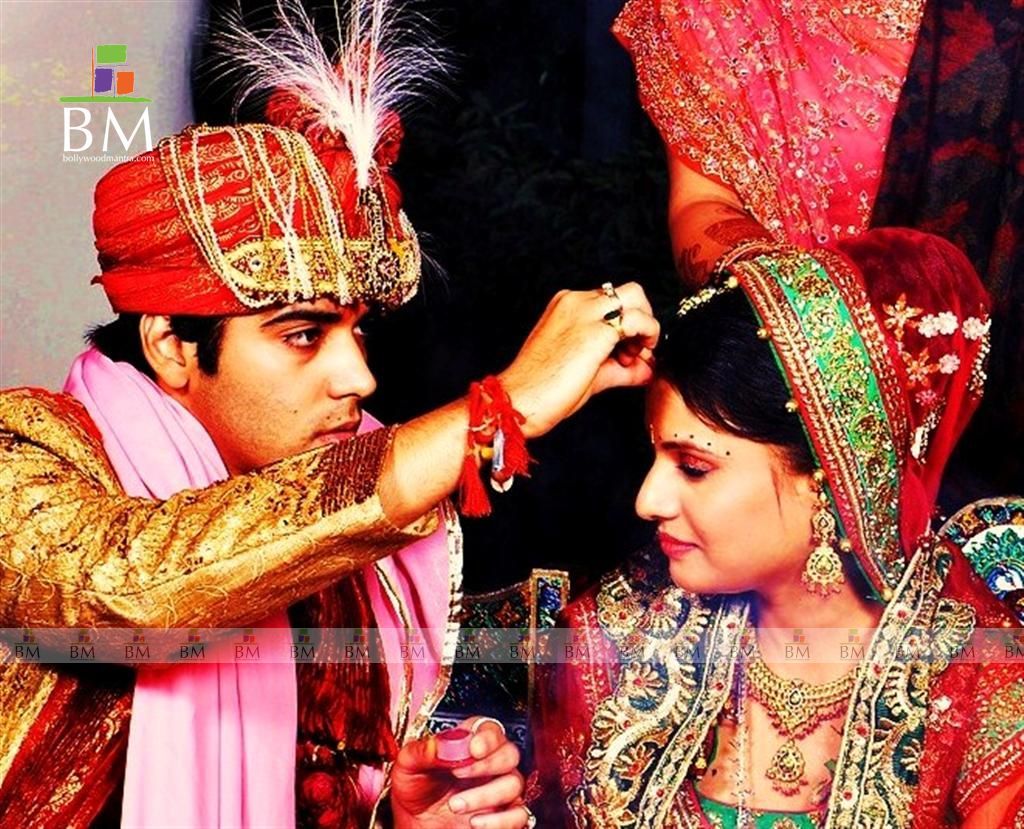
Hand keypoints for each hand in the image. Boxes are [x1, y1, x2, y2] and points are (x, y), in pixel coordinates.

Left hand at [391, 717, 529, 828]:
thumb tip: (445, 743)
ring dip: (486, 795)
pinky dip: (500, 820)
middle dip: (487, 764)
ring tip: (454, 805)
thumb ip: (423, 751)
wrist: (413, 828)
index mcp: (469, 744)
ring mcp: (498, 791)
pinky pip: (519, 815)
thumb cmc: (413, 792)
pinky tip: (474, 822)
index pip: (490, 729)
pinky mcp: (503, 818)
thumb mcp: (407, 767)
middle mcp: (489, 765)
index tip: (473, 748)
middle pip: (510, 753)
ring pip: (514, 783)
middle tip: (458, 774)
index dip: (487, 736)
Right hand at [499, 282, 659, 437]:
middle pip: (629, 292)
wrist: (521, 400)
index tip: (625, 353)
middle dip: (642, 317)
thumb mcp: (589, 373)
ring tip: (634, 355)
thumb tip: (647, 369)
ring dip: (646, 325)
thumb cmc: (543, 389)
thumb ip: (620, 368)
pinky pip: (638, 319)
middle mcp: (575, 302)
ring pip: (636, 297)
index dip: (627, 326)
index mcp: (567, 306)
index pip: (611, 302)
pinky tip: (637, 357)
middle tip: (635, 350)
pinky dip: (648, 335)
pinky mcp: (597, 331)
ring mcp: (585, 312)